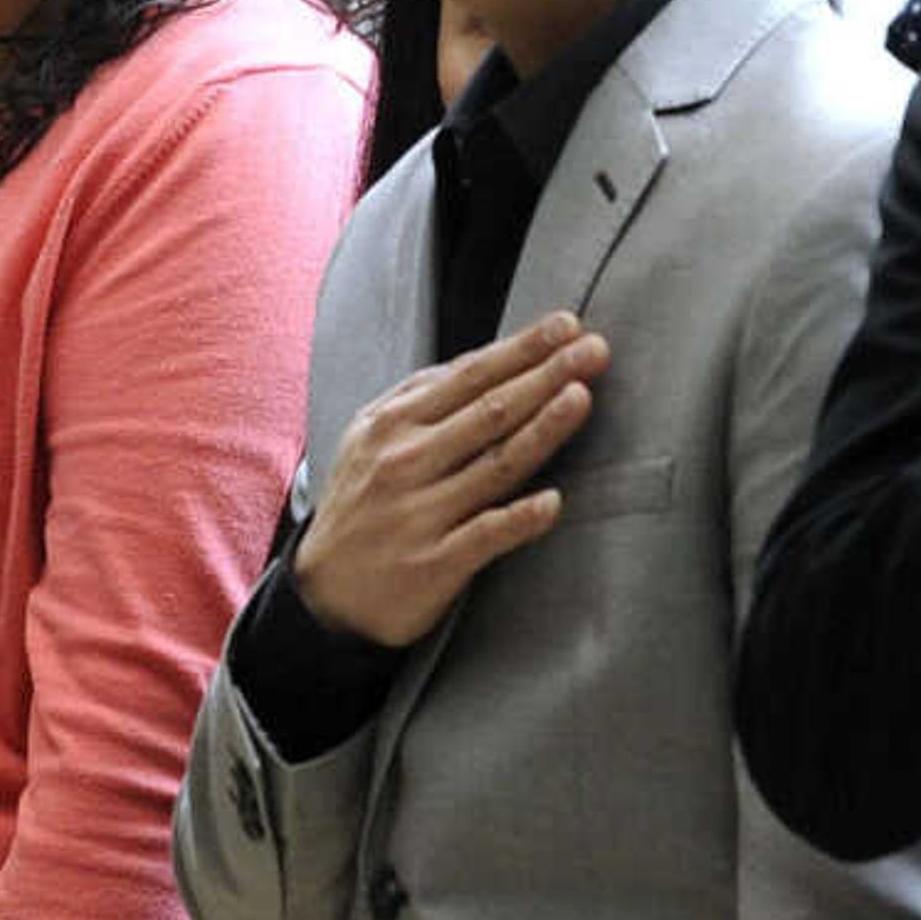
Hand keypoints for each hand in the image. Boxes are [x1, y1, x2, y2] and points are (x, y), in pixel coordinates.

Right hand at [290, 312, 607, 646]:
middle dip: (545, 375)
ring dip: (541, 430)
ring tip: (582, 398)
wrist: (325, 593)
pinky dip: (518, 519)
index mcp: (392, 424)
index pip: (469, 376)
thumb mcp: (369, 440)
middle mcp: (405, 462)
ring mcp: (420, 514)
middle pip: (489, 412)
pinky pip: (484, 536)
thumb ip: (419, 399)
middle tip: (595, 350)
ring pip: (494, 466)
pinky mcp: (434, 564)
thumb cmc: (362, 506)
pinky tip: (552, 502)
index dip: (521, 349)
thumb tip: (483, 361)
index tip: (567, 326)